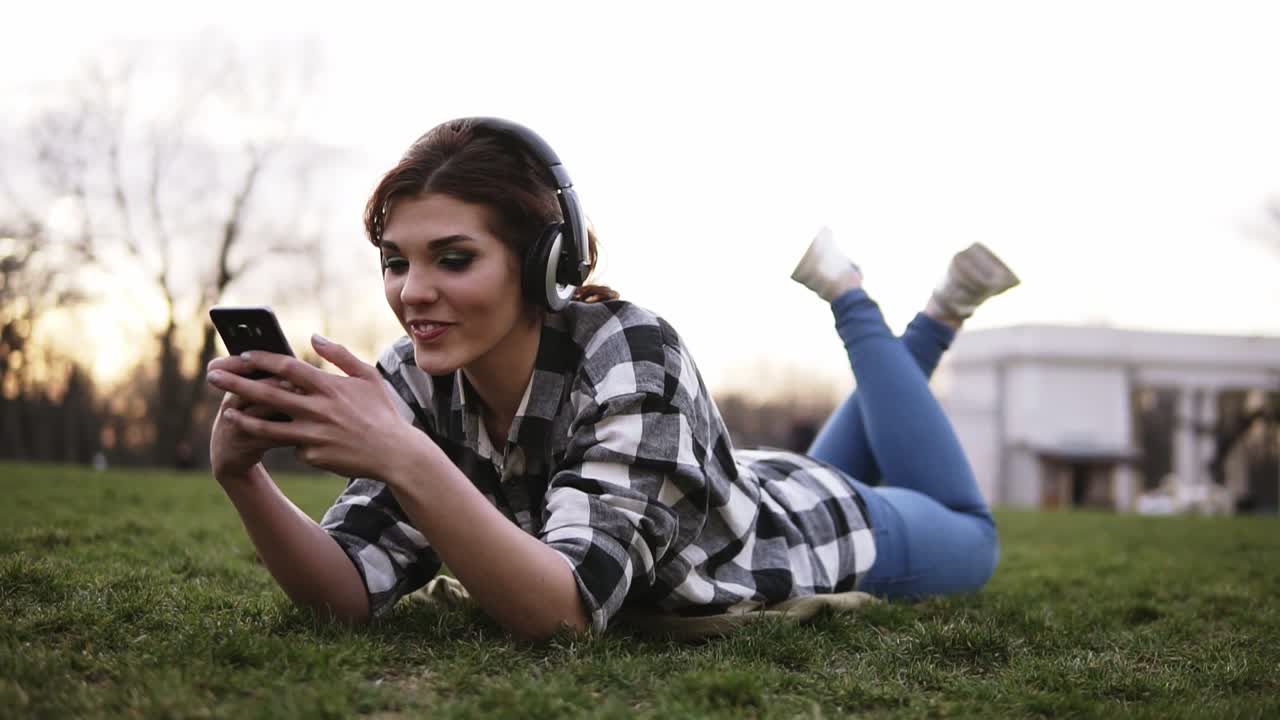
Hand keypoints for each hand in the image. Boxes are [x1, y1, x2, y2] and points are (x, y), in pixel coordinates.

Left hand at [205, 334, 418, 479]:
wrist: (395, 455)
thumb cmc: (383, 413)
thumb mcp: (368, 377)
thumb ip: (340, 355)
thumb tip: (314, 337)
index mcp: (330, 387)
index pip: (288, 368)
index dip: (263, 359)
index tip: (242, 354)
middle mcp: (318, 410)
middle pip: (268, 394)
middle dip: (236, 384)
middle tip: (213, 376)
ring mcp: (313, 435)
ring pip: (268, 426)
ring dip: (244, 418)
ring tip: (226, 413)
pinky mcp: (312, 456)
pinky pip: (292, 446)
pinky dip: (286, 441)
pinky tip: (282, 442)